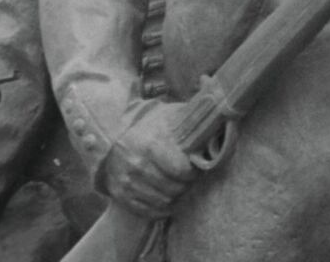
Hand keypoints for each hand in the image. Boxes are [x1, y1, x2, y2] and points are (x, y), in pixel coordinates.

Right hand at [101, 102, 195, 219]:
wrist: (112, 135)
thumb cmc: (149, 126)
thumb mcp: (168, 117)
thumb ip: (190, 123)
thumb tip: (217, 121)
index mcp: (148, 144)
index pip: (181, 170)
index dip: (192, 171)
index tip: (192, 166)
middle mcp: (135, 164)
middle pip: (175, 188)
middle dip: (186, 184)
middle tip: (187, 178)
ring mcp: (126, 182)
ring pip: (165, 201)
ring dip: (176, 196)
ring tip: (177, 185)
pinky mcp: (120, 195)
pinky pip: (150, 212)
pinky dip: (162, 207)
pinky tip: (166, 196)